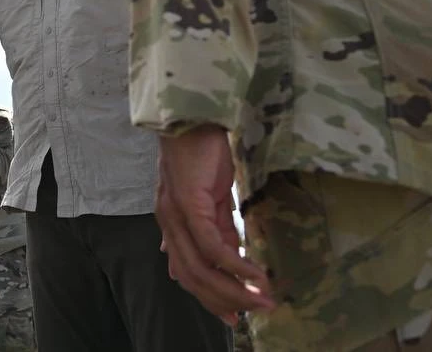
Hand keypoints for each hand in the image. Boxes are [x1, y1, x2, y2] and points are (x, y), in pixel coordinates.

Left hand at [156, 125, 272, 324]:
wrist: (196, 115)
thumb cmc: (205, 151)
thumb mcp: (214, 196)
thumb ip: (215, 228)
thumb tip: (223, 258)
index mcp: (173, 222)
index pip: (187, 272)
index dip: (210, 297)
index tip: (234, 315)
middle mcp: (169, 222)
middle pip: (192, 278)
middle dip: (225, 300)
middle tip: (255, 312)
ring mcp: (176, 214)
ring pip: (201, 268)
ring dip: (234, 289)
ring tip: (262, 299)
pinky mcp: (189, 204)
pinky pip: (211, 246)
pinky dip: (235, 265)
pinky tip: (255, 274)